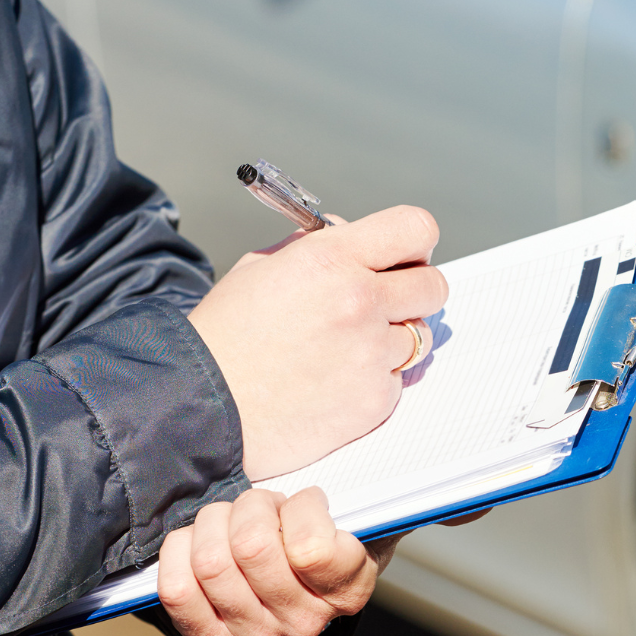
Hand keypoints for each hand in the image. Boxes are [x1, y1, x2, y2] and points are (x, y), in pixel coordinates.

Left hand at [157, 494, 490, 635]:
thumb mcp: (373, 510)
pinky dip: (177, 552)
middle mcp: (307, 623)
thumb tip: (480, 505)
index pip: (312, 550)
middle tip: (262, 503)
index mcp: (350, 589)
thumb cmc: (325, 524)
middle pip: (253, 551)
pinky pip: (178, 591)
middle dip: (252, 507)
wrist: (277, 560)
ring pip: (214, 562)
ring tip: (231, 518)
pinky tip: (192, 538)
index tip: (310, 500)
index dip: (302, 510)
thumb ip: (428, 502)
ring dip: (215, 523)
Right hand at [186, 206, 446, 480]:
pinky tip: (334, 382)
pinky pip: (397, 381)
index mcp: (332, 258)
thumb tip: (351, 237)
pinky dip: (373, 381)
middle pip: (433, 286)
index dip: (416, 242)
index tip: (406, 256)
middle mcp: (360, 301)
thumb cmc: (224, 338)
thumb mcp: (260, 268)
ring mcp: (370, 353)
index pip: (416, 228)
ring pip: (419, 337)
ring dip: (392, 340)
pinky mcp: (374, 400)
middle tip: (386, 303)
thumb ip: (314, 247)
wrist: (202, 406)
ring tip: (347, 349)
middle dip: (413, 292)